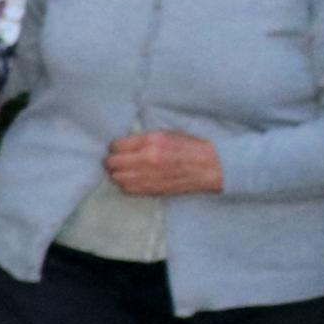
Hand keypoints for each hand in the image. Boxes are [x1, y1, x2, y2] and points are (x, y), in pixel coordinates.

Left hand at [104, 130, 224, 197]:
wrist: (211, 167)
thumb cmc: (190, 147)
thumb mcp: (166, 134)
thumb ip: (143, 139)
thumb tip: (122, 145)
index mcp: (151, 142)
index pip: (116, 146)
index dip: (115, 147)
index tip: (118, 148)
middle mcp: (147, 160)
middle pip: (112, 163)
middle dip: (112, 161)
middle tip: (117, 160)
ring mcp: (150, 177)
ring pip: (117, 178)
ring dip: (118, 174)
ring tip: (124, 170)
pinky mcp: (154, 190)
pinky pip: (128, 190)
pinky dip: (126, 185)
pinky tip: (133, 180)